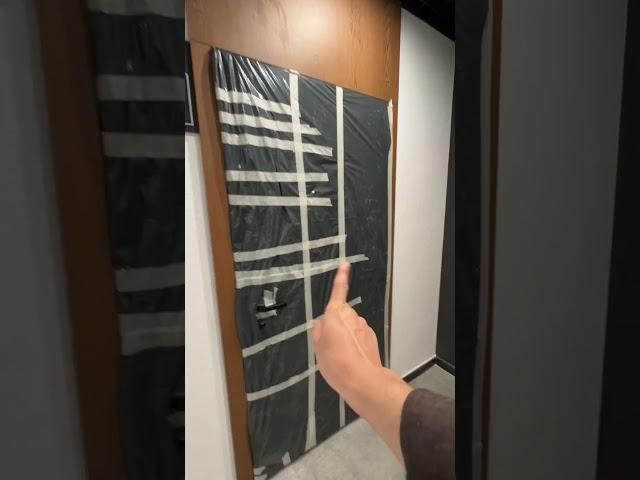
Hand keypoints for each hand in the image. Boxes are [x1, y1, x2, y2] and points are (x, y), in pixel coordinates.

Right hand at [313, 262, 381, 397]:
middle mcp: (351, 315)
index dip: (341, 277)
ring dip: (346, 336)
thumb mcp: (318, 349)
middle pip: (341, 314)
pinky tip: (352, 357)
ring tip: (341, 356)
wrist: (362, 379)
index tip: (346, 264)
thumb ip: (317, 332)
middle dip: (336, 325)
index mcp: (335, 314)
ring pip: (350, 326)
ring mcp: (363, 325)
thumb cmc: (335, 362)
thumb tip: (320, 324)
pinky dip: (355, 343)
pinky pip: (359, 335)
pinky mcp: (371, 336)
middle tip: (330, 345)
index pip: (339, 291)